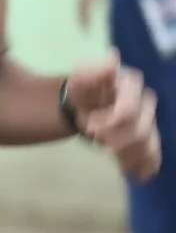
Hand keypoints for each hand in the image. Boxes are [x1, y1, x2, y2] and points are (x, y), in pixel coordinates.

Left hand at [66, 56, 159, 181]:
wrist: (83, 105)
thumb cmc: (83, 91)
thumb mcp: (80, 78)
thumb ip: (94, 71)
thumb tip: (112, 57)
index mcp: (131, 86)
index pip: (130, 108)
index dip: (113, 120)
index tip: (90, 128)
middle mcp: (145, 102)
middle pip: (141, 129)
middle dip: (118, 138)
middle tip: (94, 136)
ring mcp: (148, 120)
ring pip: (148, 143)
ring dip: (129, 153)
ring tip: (109, 152)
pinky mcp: (147, 136)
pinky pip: (153, 153)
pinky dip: (145, 164)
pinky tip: (137, 174)